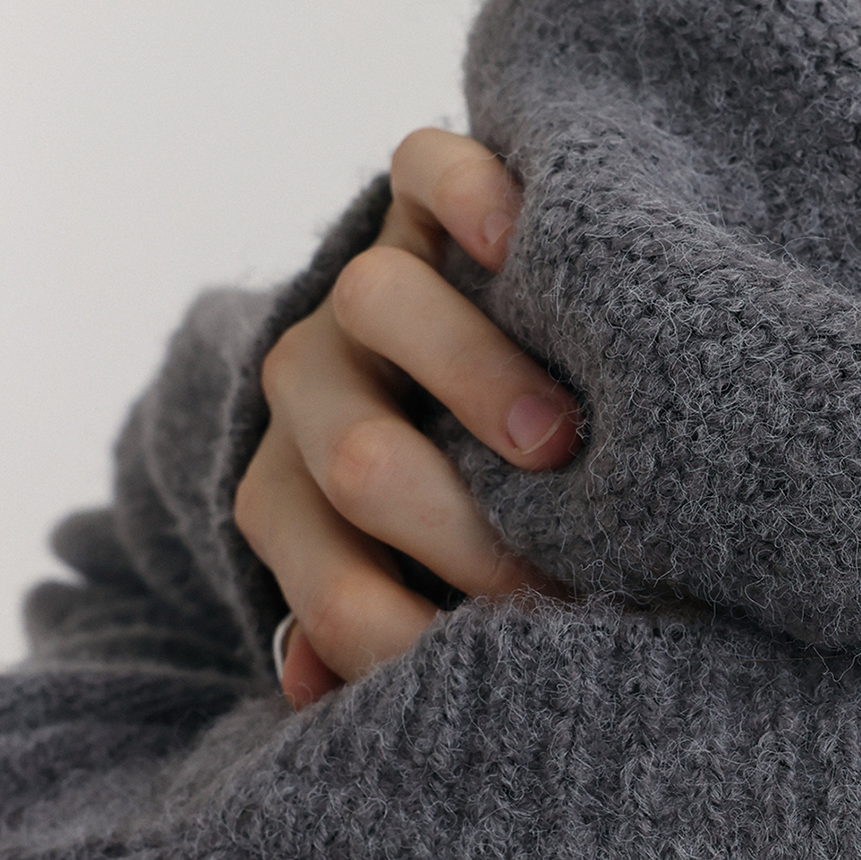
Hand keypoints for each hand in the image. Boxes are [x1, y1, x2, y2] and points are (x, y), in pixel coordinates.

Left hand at [234, 128, 580, 706]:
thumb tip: (314, 688)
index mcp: (301, 497)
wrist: (508, 354)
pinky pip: (423, 171)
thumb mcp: (435, 589)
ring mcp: (371, 287)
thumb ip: (385, 628)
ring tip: (558, 441)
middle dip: (452, 529)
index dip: (401, 631)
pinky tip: (521, 243)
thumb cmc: (489, 518)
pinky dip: (464, 197)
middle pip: (355, 454)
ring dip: (463, 378)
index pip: (325, 578)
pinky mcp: (430, 195)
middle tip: (550, 572)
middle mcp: (318, 387)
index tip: (498, 659)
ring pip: (374, 302)